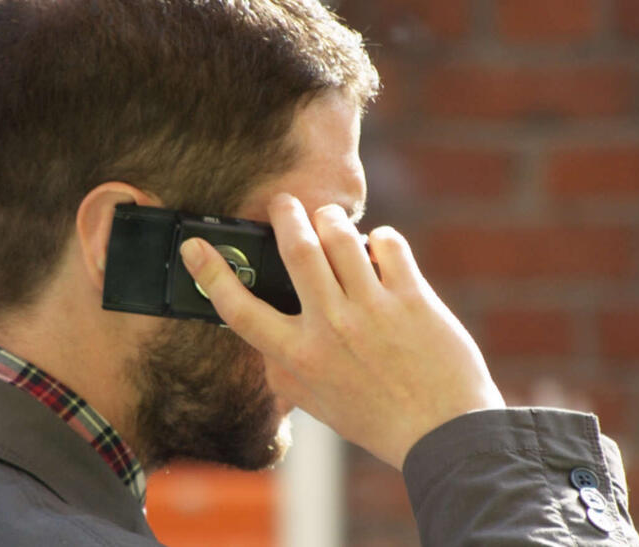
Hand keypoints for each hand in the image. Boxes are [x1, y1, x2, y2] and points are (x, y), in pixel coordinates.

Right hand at [180, 193, 503, 469]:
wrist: (443, 434)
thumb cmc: (376, 420)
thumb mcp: (314, 403)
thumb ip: (282, 369)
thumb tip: (260, 338)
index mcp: (299, 357)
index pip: (240, 309)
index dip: (210, 274)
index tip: (194, 246)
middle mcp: (331, 328)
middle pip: (296, 250)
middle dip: (285, 214)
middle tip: (283, 202)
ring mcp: (373, 310)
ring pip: (341, 236)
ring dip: (331, 218)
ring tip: (330, 219)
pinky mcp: (412, 298)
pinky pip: (389, 244)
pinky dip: (380, 238)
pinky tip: (378, 249)